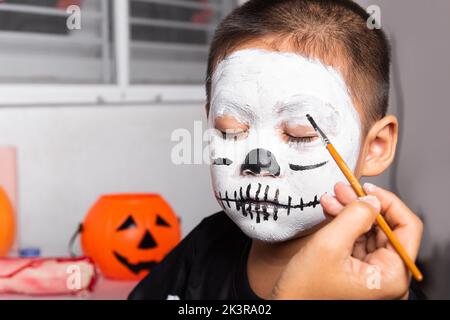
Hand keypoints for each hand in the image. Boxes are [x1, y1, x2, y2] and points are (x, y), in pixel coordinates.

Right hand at [270, 182, 422, 299]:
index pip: (406, 228)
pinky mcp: (360, 271)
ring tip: (334, 197)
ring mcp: (374, 274)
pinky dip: (345, 223)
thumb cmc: (304, 290)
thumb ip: (354, 218)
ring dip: (351, 211)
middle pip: (386, 228)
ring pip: (370, 231)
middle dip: (363, 205)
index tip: (368, 189)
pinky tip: (332, 210)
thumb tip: (372, 200)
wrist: (286, 304)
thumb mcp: (329, 246)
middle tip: (344, 189)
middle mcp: (387, 277)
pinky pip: (358, 240)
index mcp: (390, 276)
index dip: (388, 203)